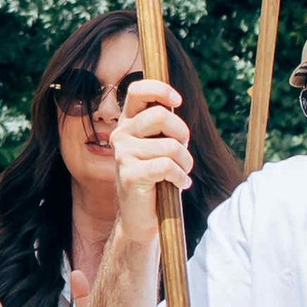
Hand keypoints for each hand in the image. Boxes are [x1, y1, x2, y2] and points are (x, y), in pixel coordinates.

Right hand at [109, 75, 191, 232]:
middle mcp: (121, 134)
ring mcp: (122, 154)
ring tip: (181, 172)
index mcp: (128, 123)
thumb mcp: (159, 145)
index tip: (177, 102)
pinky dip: (181, 177)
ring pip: (170, 146)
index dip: (160, 89)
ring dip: (185, 162)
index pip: (137, 90)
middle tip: (183, 150)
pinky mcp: (129, 174)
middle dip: (182, 133)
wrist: (140, 217)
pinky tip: (180, 185)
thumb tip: (175, 102)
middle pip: (160, 115)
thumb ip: (163, 125)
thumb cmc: (155, 178)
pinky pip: (168, 166)